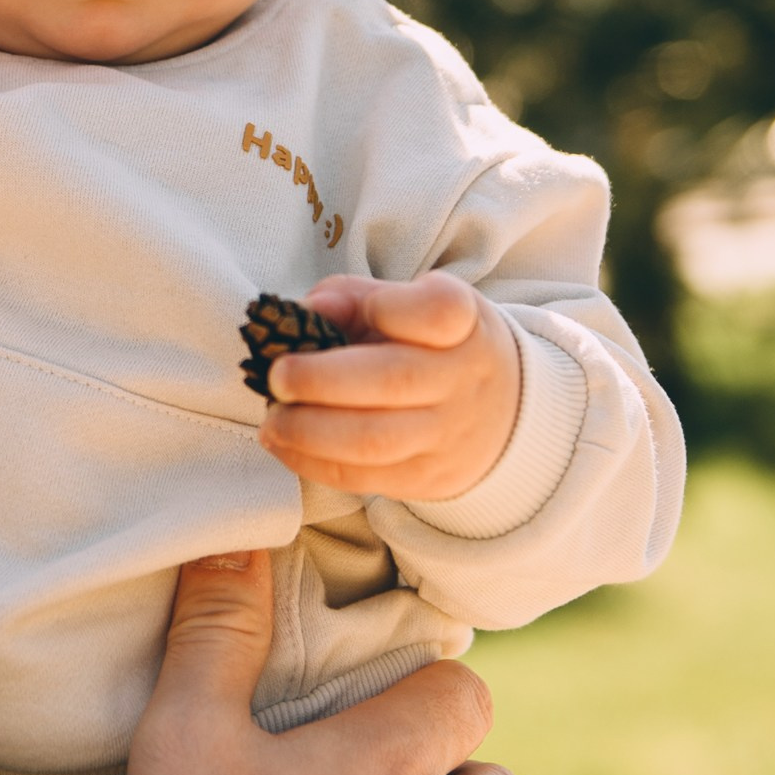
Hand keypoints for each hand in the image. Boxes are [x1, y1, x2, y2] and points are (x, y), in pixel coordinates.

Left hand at [259, 272, 520, 501]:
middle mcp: (461, 379)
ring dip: (308, 431)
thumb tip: (309, 310)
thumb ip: (354, 297)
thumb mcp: (409, 303)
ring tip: (273, 419)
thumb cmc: (433, 343)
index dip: (390, 307)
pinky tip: (282, 444)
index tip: (360, 308)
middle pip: (393, 380)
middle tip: (277, 376)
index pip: (438, 312)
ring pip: (374, 440)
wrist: (501, 410)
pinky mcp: (426, 478)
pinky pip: (362, 477)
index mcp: (462, 322)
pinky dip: (311, 462)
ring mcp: (447, 434)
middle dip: (321, 379)